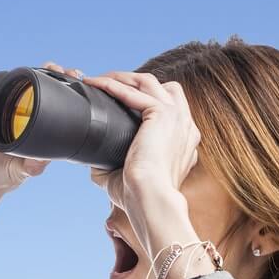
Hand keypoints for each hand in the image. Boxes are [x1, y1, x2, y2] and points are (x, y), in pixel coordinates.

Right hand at [0, 61, 84, 197]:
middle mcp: (32, 122)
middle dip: (60, 80)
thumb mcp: (20, 172)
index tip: (78, 84)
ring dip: (41, 76)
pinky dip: (15, 80)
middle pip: (51, 96)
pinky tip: (23, 72)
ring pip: (32, 90)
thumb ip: (31, 166)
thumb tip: (43, 159)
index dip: (72, 98)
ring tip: (50, 66)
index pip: (64, 112)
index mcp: (44, 135)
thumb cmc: (2, 176)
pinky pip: (7, 92)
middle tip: (65, 71)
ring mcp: (15, 114)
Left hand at [82, 71, 200, 208]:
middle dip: (134, 83)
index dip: (144, 101)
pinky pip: (136, 91)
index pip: (169, 108)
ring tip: (99, 80)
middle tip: (106, 86)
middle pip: (162, 88)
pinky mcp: (163, 114)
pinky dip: (114, 85)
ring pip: (149, 83)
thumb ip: (115, 166)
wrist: (150, 200)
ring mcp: (177, 117)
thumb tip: (93, 162)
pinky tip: (96, 84)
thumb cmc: (139, 198)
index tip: (119, 102)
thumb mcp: (129, 177)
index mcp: (183, 141)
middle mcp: (185, 126)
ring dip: (123, 77)